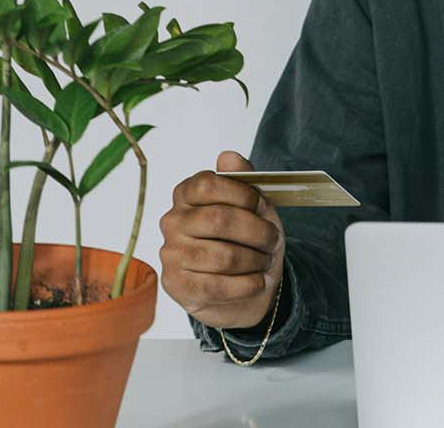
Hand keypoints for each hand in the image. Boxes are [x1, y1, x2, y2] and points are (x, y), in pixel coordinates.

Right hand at [159, 150, 285, 330]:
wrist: (243, 286)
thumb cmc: (247, 239)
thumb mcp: (254, 207)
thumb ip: (244, 180)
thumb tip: (228, 156)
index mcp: (187, 194)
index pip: (207, 184)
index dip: (241, 194)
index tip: (260, 205)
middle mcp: (173, 221)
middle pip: (218, 220)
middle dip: (257, 232)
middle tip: (272, 240)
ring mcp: (171, 253)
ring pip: (222, 256)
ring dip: (255, 261)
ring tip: (264, 261)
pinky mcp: (176, 285)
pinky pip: (217, 286)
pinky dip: (247, 285)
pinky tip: (257, 282)